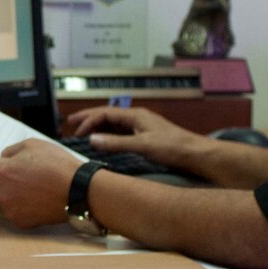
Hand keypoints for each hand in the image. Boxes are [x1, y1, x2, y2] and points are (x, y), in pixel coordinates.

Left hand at [0, 140, 81, 228]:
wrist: (80, 191)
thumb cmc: (58, 166)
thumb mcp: (32, 145)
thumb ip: (11, 151)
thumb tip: (2, 159)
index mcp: (0, 172)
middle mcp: (0, 193)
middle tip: (0, 167)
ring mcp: (9, 210)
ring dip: (2, 188)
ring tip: (24, 181)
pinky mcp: (20, 221)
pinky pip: (11, 208)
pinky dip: (16, 201)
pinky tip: (33, 195)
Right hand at [63, 105, 201, 168]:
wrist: (196, 154)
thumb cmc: (172, 148)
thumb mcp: (142, 146)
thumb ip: (116, 143)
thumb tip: (91, 139)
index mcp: (135, 115)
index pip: (105, 114)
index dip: (88, 121)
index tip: (75, 132)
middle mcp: (137, 118)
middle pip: (108, 115)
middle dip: (89, 118)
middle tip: (71, 123)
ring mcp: (142, 127)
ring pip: (114, 124)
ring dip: (98, 127)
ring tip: (83, 132)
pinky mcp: (146, 137)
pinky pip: (122, 132)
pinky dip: (109, 135)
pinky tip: (104, 141)